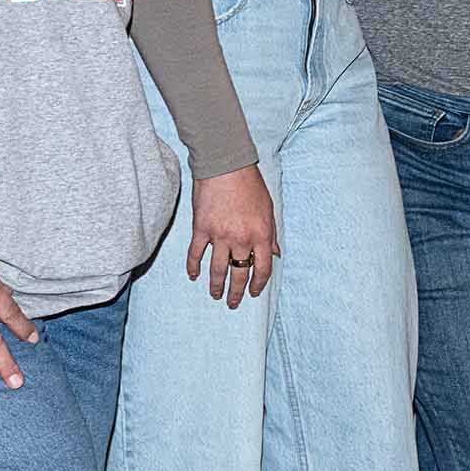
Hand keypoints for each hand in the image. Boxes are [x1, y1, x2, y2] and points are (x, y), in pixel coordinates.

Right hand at [188, 166, 277, 306]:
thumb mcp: (269, 209)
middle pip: (239, 273)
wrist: (225, 167)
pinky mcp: (201, 229)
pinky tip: (193, 276)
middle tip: (233, 303)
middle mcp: (241, 239)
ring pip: (217, 269)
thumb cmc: (250, 185)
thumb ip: (271, 234)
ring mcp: (219, 235)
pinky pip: (196, 254)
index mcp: (261, 235)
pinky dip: (193, 267)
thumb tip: (276, 253)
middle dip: (237, 292)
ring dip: (216, 285)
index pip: (262, 268)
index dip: (258, 284)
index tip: (254, 292)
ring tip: (215, 295)